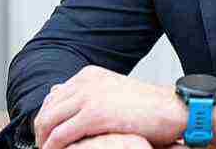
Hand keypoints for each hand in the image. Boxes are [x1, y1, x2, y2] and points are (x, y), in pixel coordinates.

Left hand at [34, 65, 187, 148]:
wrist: (174, 110)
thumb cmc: (149, 107)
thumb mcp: (114, 93)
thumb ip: (89, 94)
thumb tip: (62, 97)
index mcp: (89, 75)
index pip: (53, 97)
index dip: (47, 119)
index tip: (49, 136)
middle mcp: (86, 81)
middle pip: (46, 109)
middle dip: (42, 132)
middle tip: (46, 148)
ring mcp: (89, 96)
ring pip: (48, 122)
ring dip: (44, 141)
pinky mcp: (94, 115)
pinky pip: (60, 135)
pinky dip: (53, 148)